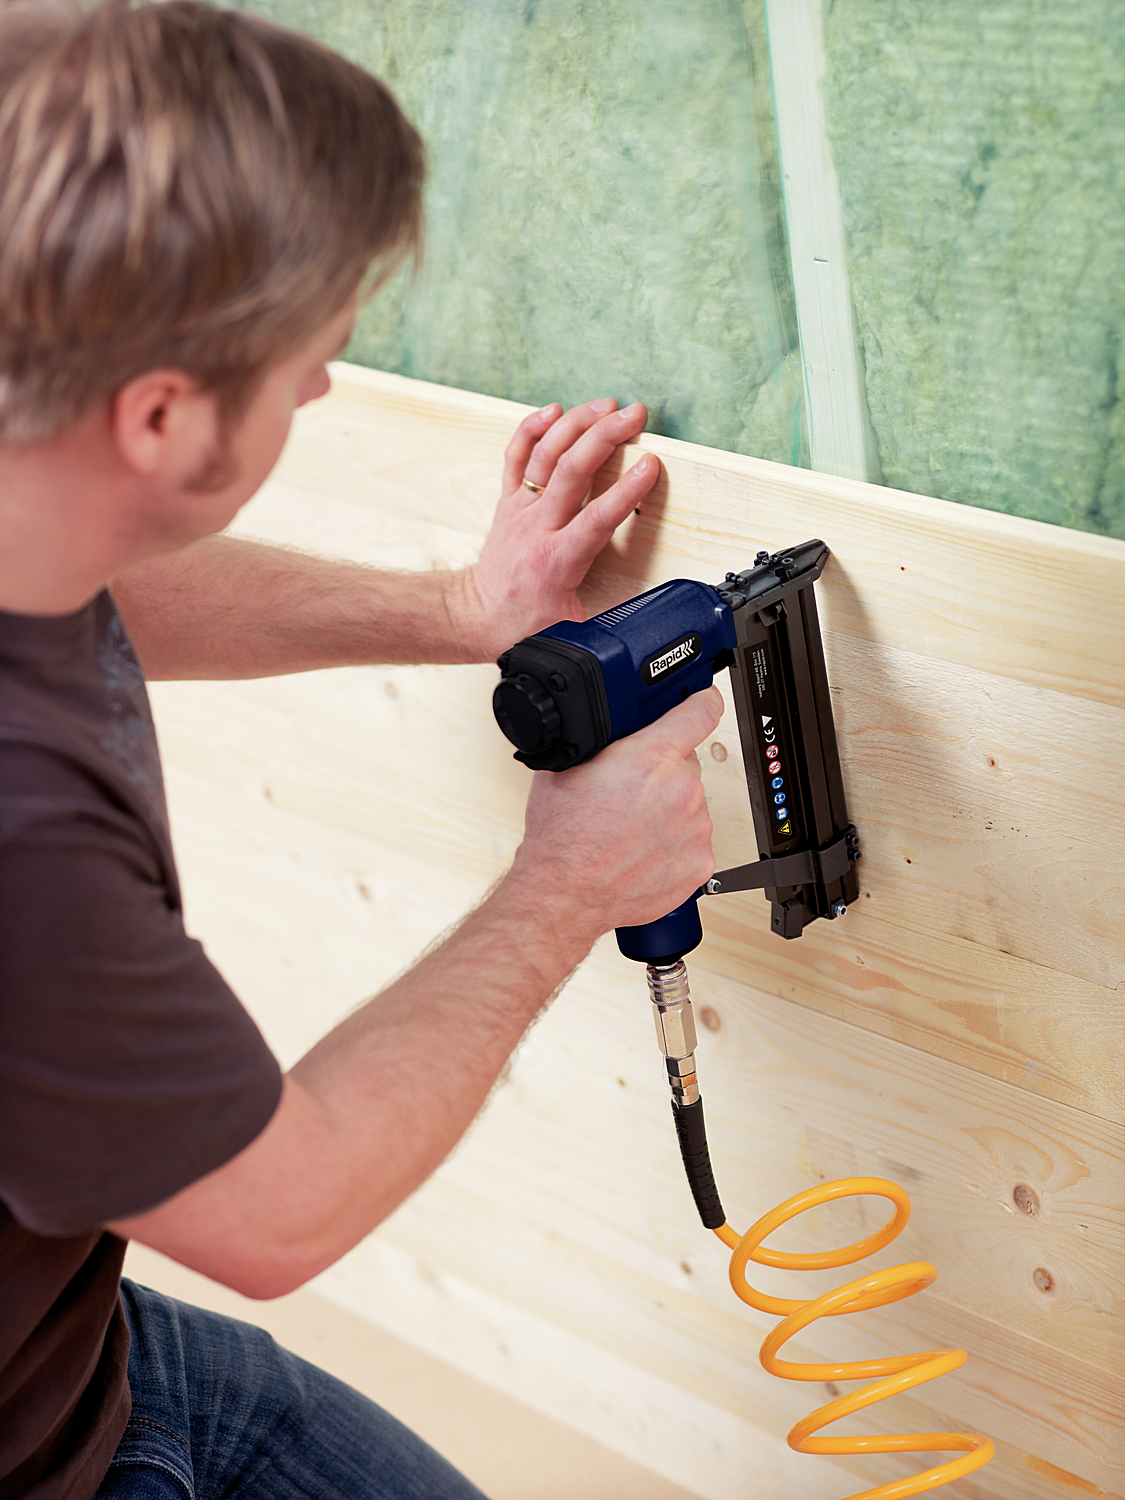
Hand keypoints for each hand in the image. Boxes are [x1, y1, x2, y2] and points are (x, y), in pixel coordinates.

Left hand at [454, 398, 659, 659]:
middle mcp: (537, 527)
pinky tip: (553, 409)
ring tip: (606, 404)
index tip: (650, 466)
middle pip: (572, 471)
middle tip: (635, 415)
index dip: (626, 490)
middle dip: (605, 436)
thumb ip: (605, 622)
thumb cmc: (524, 623)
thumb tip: (641, 623)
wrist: (478, 616)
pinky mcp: (508, 501)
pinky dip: (532, 429)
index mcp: (558, 560)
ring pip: (546, 455)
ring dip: (577, 423)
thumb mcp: (571, 630)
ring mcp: (520, 510)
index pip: (597, 518)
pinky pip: (516, 457)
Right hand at [511, 687, 722, 943]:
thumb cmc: (563, 836)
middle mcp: (682, 790)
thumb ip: (606, 739)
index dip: (701, 701)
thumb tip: (617, 725)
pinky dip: (674, 845)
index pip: (702, 710)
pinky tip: (643, 850)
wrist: (565, 893)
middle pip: (686, 763)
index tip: (702, 702)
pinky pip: (693, 842)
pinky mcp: (700, 863)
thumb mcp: (570, 764)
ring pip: (691, 805)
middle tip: (631, 793)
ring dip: (669, 811)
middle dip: (663, 772)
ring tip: (632, 829)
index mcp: (652, 757)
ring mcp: (695, 828)